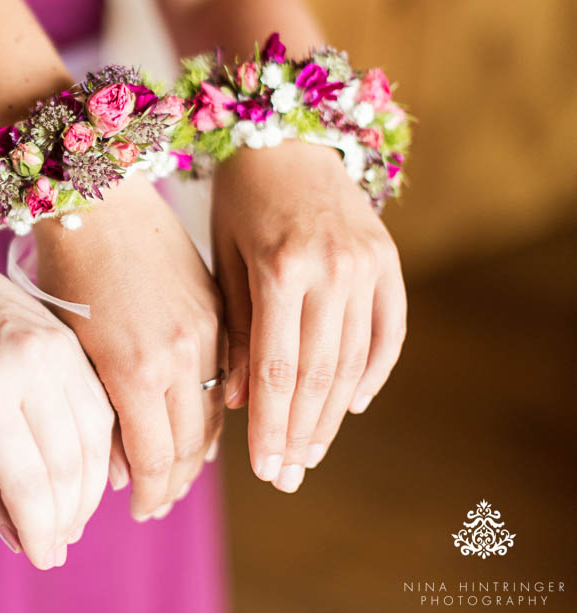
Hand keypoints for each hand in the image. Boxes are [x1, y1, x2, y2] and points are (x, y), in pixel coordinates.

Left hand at [0, 254, 112, 569]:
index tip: (45, 559)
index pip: (26, 482)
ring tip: (72, 515)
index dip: (40, 530)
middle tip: (59, 541)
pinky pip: (100, 404)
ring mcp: (54, 347)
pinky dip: (100, 447)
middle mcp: (25, 366)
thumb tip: (20, 537)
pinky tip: (87, 473)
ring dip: (89, 487)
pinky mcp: (69, 338)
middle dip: (68, 515)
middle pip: (68, 464)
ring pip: (95, 436)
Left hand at [33, 173, 224, 520]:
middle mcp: (182, 356)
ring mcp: (208, 332)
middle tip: (157, 504)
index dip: (151, 496)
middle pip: (193, 447)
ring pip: (216, 416)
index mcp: (135, 370)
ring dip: (200, 452)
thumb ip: (97, 414)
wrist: (100, 196)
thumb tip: (124, 471)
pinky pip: (229, 378)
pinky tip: (199, 425)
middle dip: (175, 483)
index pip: (156, 460)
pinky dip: (215, 410)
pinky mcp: (219, 310)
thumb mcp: (69, 348)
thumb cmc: (64, 268)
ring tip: (177, 474)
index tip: (139, 514)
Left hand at [212, 141, 406, 491]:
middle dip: (300, 433)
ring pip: (353, 360)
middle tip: (285, 477)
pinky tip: (352, 405)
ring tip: (311, 454)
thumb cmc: (238, 197)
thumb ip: (233, 329)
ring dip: (332, 414)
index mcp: (280, 269)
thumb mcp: (222, 257)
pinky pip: (388, 330)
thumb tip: (235, 404)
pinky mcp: (387, 260)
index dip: (270, 426)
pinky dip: (373, 372)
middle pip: (319, 374)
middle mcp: (330, 270)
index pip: (277, 370)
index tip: (263, 470)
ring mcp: (366, 265)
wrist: (288, 135)